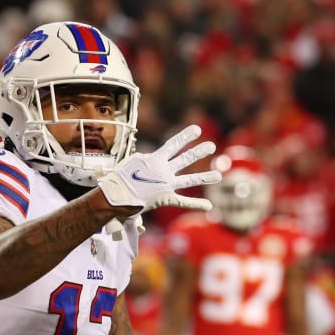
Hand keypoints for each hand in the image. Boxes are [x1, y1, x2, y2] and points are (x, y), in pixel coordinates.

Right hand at [97, 125, 220, 213]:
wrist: (116, 195)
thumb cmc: (118, 178)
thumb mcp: (131, 162)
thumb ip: (144, 160)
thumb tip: (149, 159)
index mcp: (155, 159)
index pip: (173, 144)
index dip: (186, 136)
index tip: (197, 129)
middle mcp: (164, 170)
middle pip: (186, 158)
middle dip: (199, 151)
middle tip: (211, 146)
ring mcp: (166, 184)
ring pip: (189, 180)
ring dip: (205, 177)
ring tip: (218, 176)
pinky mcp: (165, 198)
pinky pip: (183, 202)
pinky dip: (196, 204)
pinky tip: (209, 205)